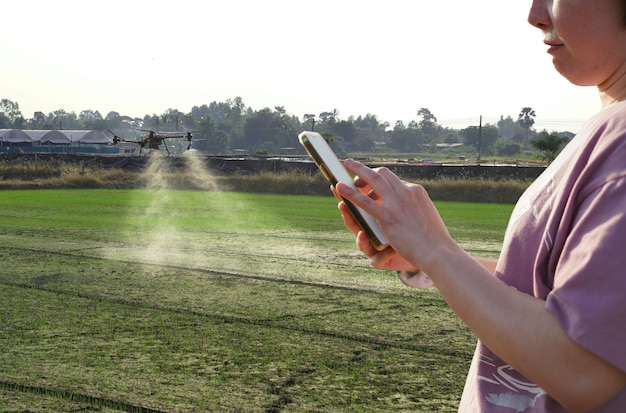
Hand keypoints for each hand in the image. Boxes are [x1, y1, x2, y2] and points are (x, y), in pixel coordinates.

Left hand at [336, 159, 454, 273]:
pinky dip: (351, 193)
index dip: (381, 179)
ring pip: (373, 180)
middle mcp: (407, 192)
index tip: (372, 181)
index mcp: (416, 191)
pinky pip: (365, 202)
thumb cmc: (434, 240)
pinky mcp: (389, 217)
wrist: (437, 252)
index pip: (394, 179)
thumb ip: (415, 209)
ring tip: (346, 164)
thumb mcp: (427, 216)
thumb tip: (411, 209)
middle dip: (368, 170)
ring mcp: (397, 203)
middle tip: (355, 170)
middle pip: (383, 174)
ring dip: (358, 171)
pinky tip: (340, 188)